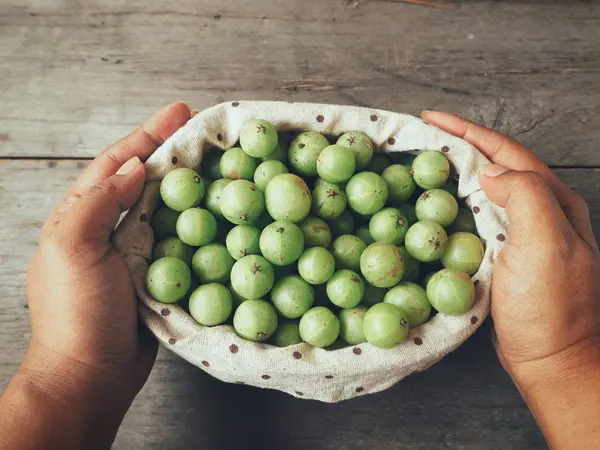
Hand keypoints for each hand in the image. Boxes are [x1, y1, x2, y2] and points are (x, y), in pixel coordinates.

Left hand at [15, 103, 190, 437]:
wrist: (92, 374)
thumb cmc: (77, 311)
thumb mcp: (73, 247)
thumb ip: (101, 201)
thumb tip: (136, 166)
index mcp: (83, 213)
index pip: (117, 161)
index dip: (148, 134)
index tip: (181, 112)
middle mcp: (112, 227)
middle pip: (148, 178)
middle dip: (176, 151)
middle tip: (211, 132)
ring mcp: (139, 251)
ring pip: (171, 207)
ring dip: (194, 184)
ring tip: (223, 163)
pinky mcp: (162, 273)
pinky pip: (186, 239)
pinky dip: (203, 222)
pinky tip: (224, 212)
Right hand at [423, 111, 599, 447]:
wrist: (551, 359)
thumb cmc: (549, 307)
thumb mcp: (545, 245)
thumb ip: (524, 196)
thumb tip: (488, 171)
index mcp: (553, 201)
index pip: (506, 152)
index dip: (468, 132)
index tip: (430, 119)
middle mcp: (542, 211)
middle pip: (497, 164)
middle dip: (459, 144)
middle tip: (422, 136)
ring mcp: (524, 234)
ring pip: (487, 189)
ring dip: (456, 170)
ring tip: (424, 162)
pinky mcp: (506, 254)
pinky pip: (478, 216)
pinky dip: (455, 201)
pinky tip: (435, 205)